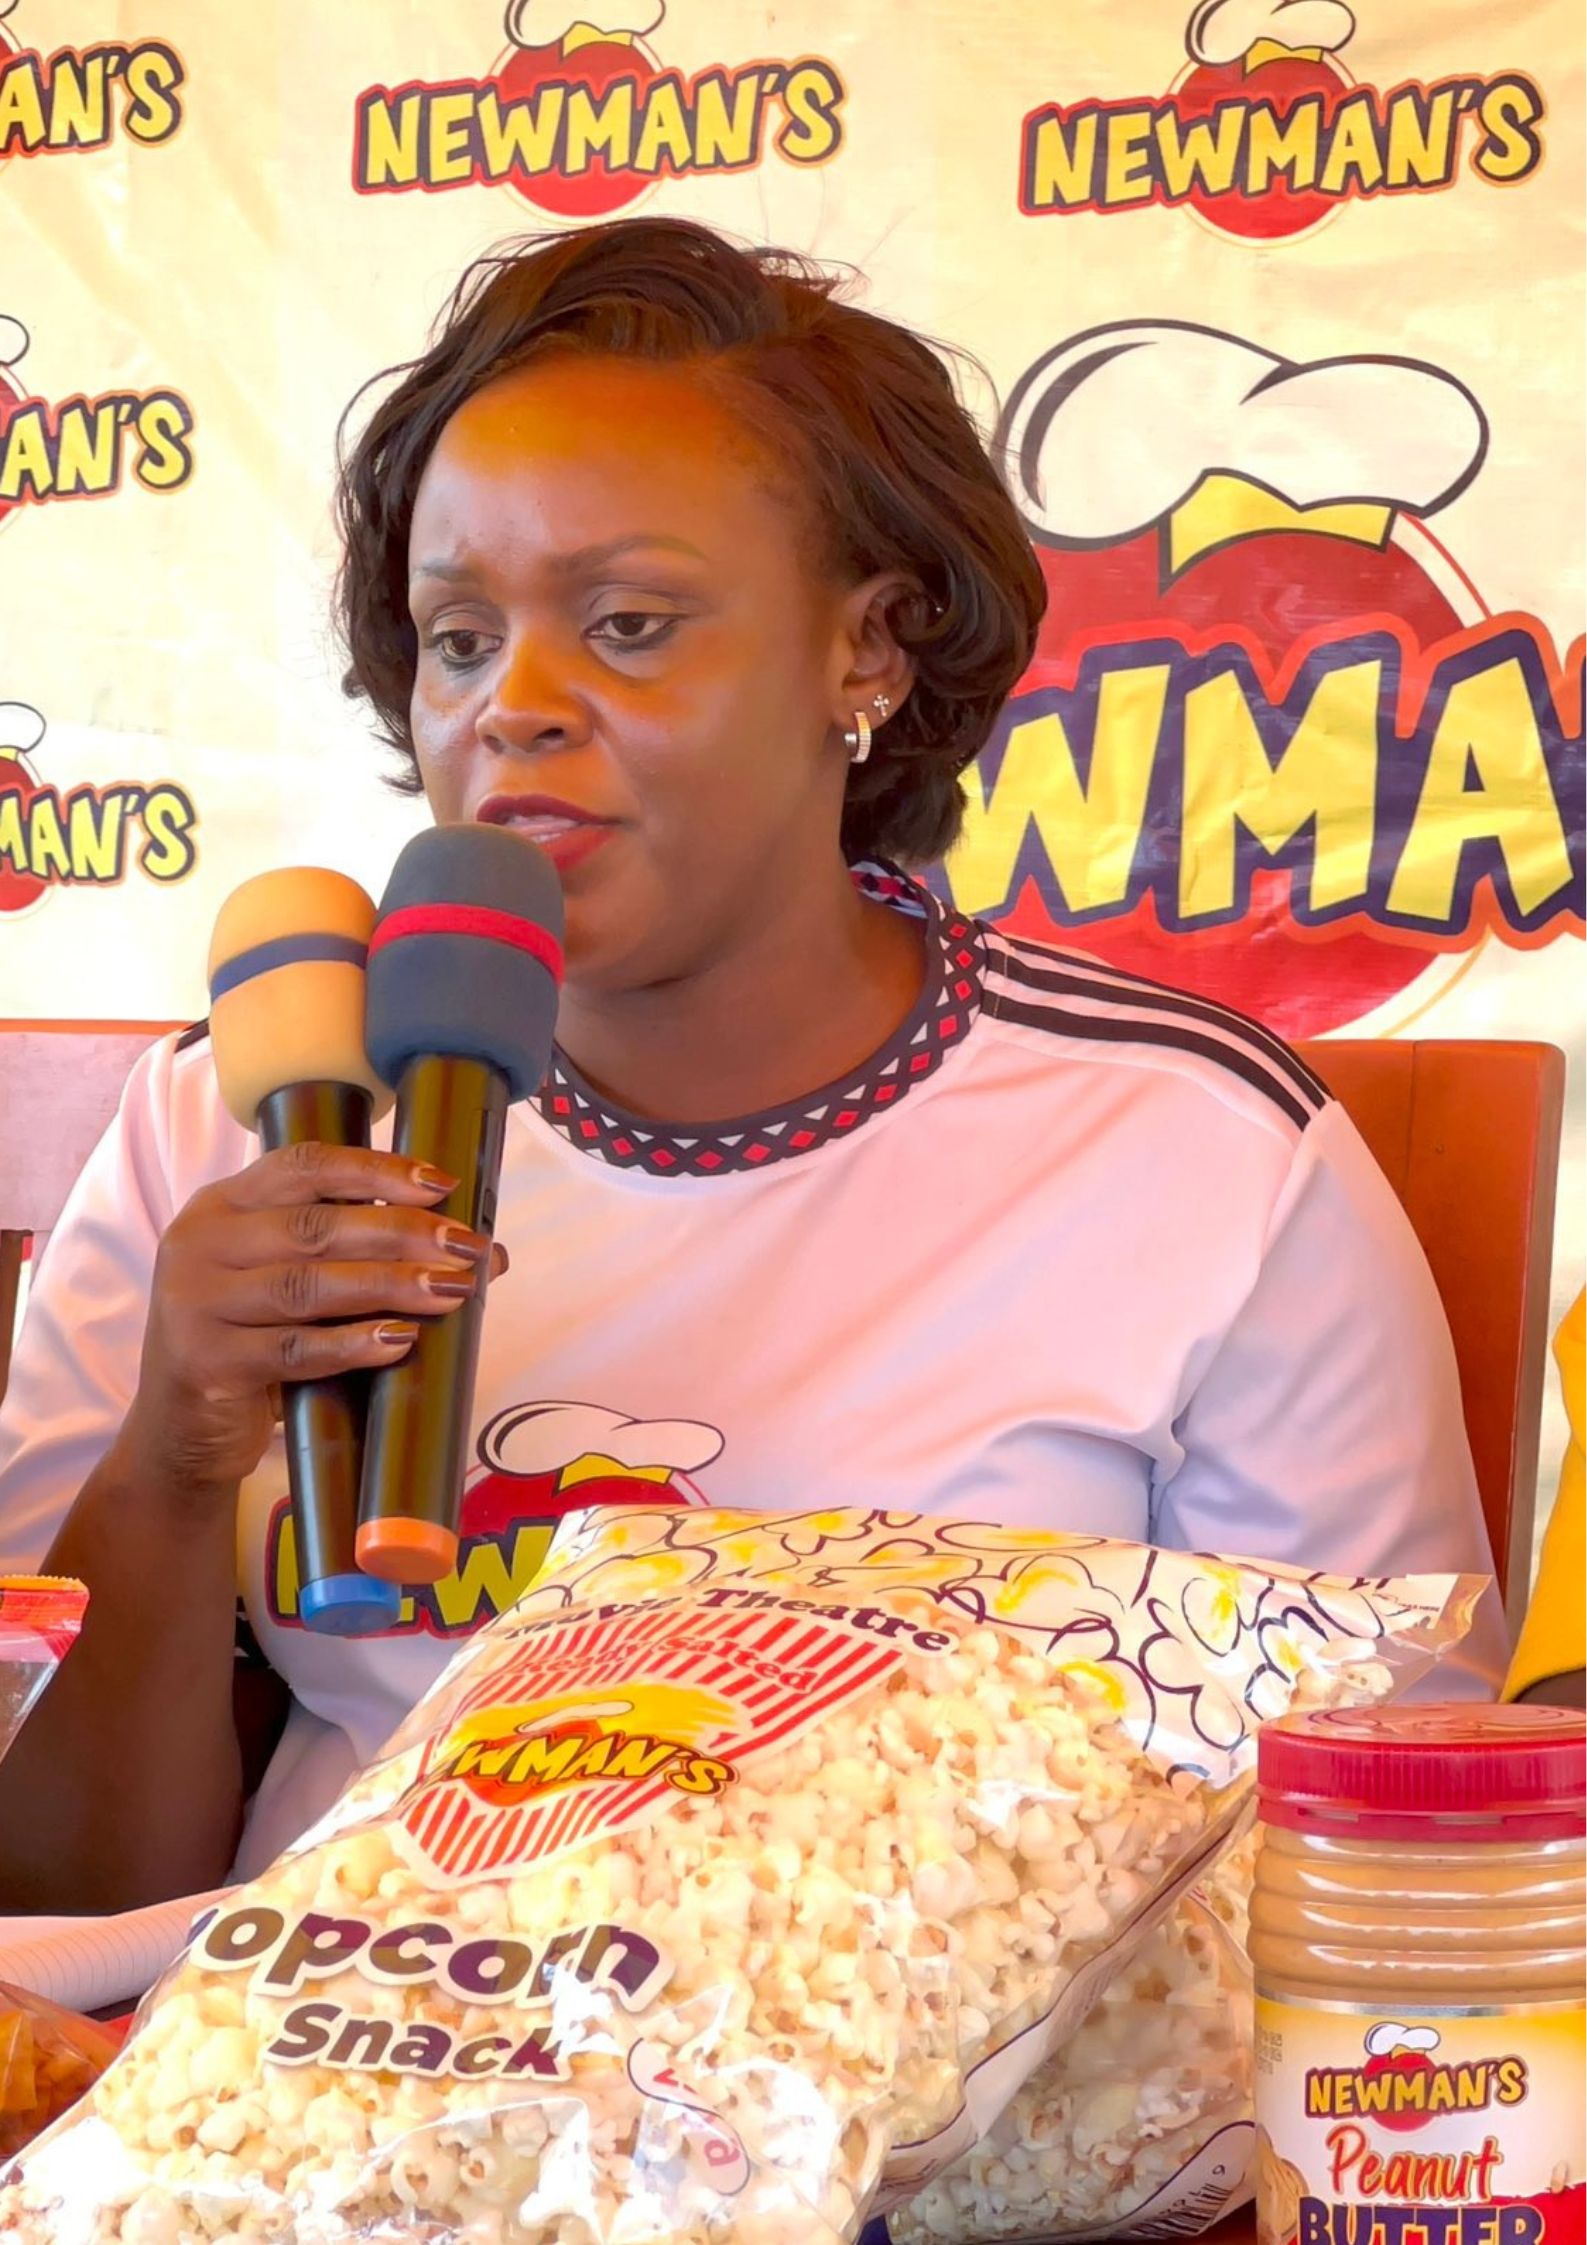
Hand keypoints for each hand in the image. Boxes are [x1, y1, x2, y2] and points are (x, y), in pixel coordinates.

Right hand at [121, 1143, 506, 1499]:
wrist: (179, 1430)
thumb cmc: (253, 1341)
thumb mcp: (288, 1282)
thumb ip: (362, 1255)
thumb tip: (488, 1254)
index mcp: (221, 1206)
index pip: (303, 1167)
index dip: (376, 1171)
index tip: (442, 1184)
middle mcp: (199, 1245)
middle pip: (315, 1227)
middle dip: (402, 1233)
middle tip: (466, 1247)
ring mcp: (196, 1305)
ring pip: (308, 1286)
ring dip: (388, 1286)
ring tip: (450, 1290)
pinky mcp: (207, 1364)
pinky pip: (293, 1349)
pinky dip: (352, 1344)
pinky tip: (400, 1340)